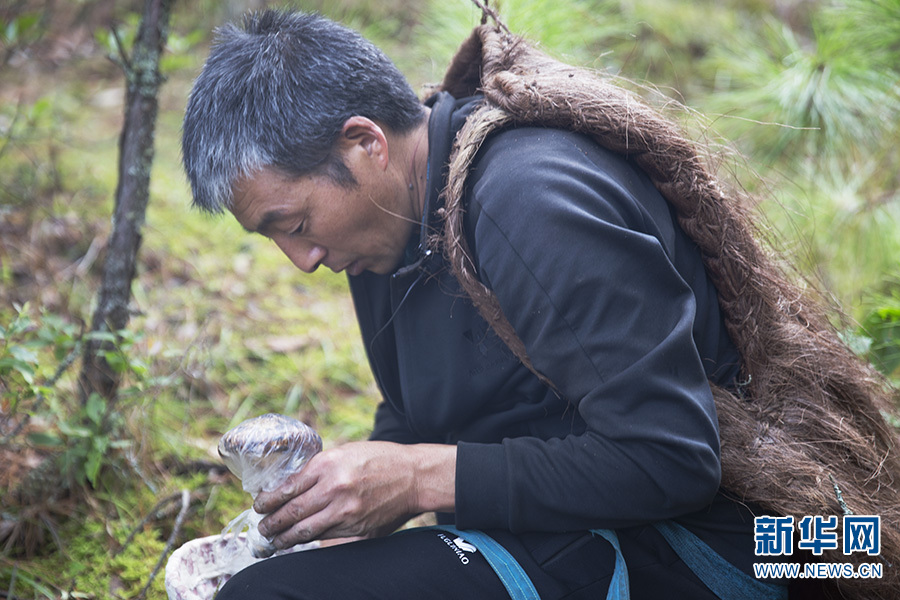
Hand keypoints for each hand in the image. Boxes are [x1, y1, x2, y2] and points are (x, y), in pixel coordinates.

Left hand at [253, 441, 454, 548]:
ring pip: (306, 531)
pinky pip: (327, 539)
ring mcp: (346, 511)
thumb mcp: (345, 452)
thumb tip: (292, 486)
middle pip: (292, 512)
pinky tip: (301, 542)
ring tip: (275, 541)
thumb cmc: (380, 460)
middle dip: (272, 523)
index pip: (287, 488)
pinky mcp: (357, 528)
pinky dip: (310, 542)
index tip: (260, 506)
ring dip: (285, 538)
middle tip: (262, 528)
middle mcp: (334, 488)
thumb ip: (320, 469)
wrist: (413, 476)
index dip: (268, 501)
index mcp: (328, 465)